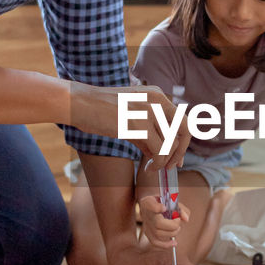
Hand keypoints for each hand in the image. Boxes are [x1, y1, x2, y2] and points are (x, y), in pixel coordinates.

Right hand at [70, 82, 188, 166]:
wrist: (79, 103)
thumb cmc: (100, 112)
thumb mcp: (130, 118)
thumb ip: (148, 134)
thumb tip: (162, 155)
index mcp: (156, 95)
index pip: (181, 119)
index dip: (182, 142)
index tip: (176, 158)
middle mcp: (157, 100)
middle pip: (185, 129)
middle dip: (181, 151)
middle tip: (171, 166)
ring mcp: (149, 111)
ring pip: (172, 143)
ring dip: (166, 161)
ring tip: (153, 168)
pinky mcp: (139, 124)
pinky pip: (160, 150)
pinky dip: (158, 164)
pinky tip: (148, 168)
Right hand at [137, 194, 191, 247]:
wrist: (150, 205)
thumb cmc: (163, 202)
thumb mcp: (172, 201)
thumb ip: (180, 209)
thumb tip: (186, 219)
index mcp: (149, 202)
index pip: (150, 205)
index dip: (157, 207)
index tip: (164, 208)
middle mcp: (146, 214)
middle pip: (158, 223)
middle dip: (173, 225)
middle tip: (178, 220)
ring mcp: (146, 224)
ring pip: (158, 233)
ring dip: (172, 232)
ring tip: (177, 227)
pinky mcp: (148, 233)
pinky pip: (155, 242)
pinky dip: (165, 244)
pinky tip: (174, 243)